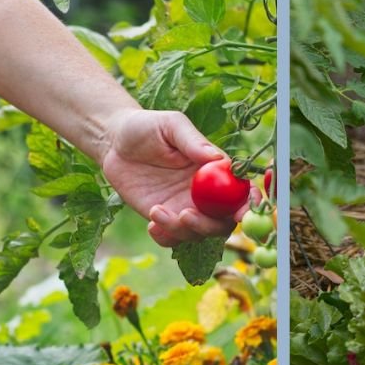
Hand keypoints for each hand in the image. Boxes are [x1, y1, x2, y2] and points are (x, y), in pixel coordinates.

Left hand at [100, 109, 245, 246]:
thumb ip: (193, 141)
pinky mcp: (164, 217)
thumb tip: (218, 159)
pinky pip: (173, 239)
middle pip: (223, 221)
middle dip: (209, 226)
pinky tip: (151, 224)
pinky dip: (166, 238)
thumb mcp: (170, 125)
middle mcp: (205, 194)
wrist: (114, 142)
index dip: (250, 205)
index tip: (243, 212)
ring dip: (181, 230)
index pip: (242, 192)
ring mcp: (185, 207)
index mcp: (215, 171)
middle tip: (186, 215)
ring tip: (156, 211)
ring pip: (198, 233)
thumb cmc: (147, 127)